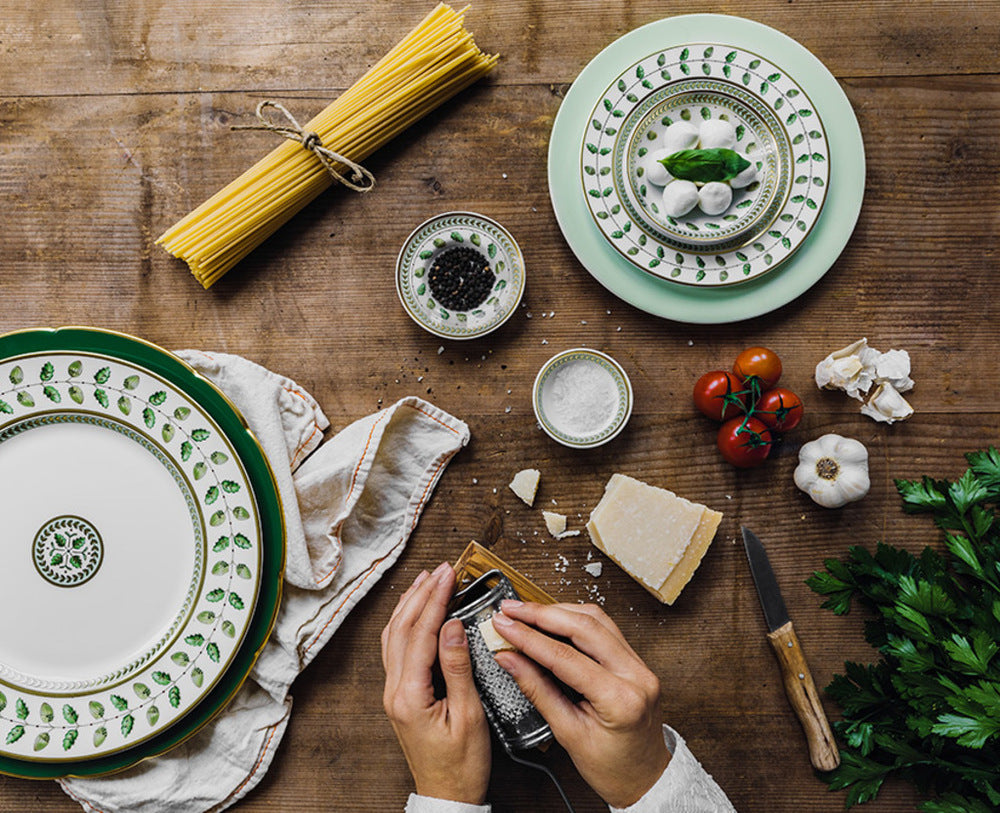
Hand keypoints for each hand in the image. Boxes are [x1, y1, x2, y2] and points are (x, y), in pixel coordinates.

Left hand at [381, 562, 490, 803]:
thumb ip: (457, 668)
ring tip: (428, 580)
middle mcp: (394, 690)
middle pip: (401, 628)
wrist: (446, 797)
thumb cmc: (461, 765)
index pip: (420, 633)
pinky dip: (406, 623)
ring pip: (394, 636)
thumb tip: (452, 625)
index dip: (435, 599)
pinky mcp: (400, 695)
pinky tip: (417, 613)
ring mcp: (393, 692)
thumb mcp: (468, 716)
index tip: (449, 575)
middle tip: (442, 569)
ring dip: (410, 604)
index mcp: (409, 694)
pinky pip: (396, 649)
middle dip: (422, 593)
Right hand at [492, 601, 670, 807]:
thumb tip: (510, 659)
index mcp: (620, 699)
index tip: (504, 626)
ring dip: (559, 611)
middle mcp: (636, 675)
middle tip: (511, 610)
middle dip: (541, 614)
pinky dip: (575, 620)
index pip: (565, 656)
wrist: (644, 778)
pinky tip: (554, 620)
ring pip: (597, 619)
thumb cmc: (611, 767)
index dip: (528, 637)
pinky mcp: (637, 661)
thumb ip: (537, 690)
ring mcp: (640, 665)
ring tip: (527, 612)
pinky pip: (605, 628)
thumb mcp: (568, 733)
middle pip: (584, 626)